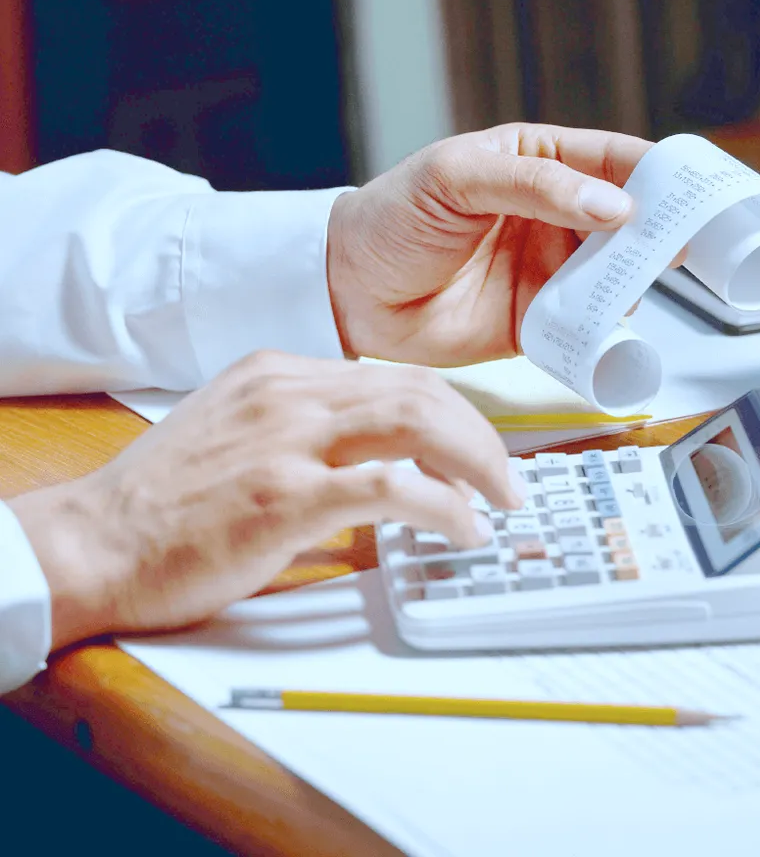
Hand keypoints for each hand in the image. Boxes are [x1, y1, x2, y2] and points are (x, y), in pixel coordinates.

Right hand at [9, 351, 524, 650]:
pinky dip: (443, 507)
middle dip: (480, 436)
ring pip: (416, 422)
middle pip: (419, 391)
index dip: (453, 413)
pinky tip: (463, 530)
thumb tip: (380, 455)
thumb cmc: (164, 500)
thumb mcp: (238, 432)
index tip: (478, 447)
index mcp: (281, 373)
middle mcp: (290, 393)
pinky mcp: (284, 496)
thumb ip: (306, 428)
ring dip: (476, 463)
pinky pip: (391, 487)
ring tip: (501, 501)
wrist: (94, 542)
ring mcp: (287, 440)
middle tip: (508, 478)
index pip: (395, 376)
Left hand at [327, 122, 685, 364]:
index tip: (697, 192)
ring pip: (615, 277)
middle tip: (688, 251)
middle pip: (628, 224)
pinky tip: (611, 331)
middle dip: (660, 236)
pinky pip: (584, 326)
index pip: (615, 160)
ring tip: (637, 290)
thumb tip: (615, 206)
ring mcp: (548, 271)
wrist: (348, 292)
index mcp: (538, 164)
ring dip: (632, 285)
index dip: (660, 174)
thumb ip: (534, 185)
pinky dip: (603, 331)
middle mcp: (554, 217)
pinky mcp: (537, 322)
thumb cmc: (392, 218)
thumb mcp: (457, 178)